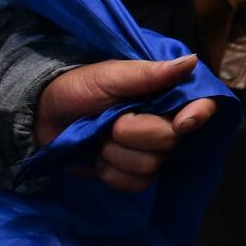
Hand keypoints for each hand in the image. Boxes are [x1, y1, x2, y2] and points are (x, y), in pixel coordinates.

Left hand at [34, 54, 220, 191]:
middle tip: (111, 121)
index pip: (202, 106)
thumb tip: (191, 61)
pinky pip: (135, 184)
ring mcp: (150, 152)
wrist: (43, 118)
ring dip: (116, 154)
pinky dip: (111, 173)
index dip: (198, 115)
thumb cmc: (77, 89)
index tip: (182, 122)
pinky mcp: (132, 174)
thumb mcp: (109, 76)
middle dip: (133, 134)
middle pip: (169, 141)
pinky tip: (99, 159)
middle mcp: (166, 124)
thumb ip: (148, 74)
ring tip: (100, 138)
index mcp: (165, 96)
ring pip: (151, 165)